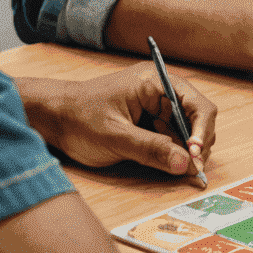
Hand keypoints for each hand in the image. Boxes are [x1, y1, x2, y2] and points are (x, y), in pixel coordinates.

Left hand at [19, 62, 216, 177]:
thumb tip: (186, 164)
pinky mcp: (149, 121)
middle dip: (196, 144)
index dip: (201, 131)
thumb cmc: (78, 119)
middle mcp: (161, 91)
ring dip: (185, 151)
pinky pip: (171, 136)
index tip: (194, 156)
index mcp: (156, 82)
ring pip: (186, 130)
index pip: (197, 104)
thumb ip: (152, 149)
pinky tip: (167, 164)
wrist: (51, 118)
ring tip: (176, 168)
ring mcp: (156, 106)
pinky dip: (173, 152)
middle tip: (188, 170)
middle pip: (197, 118)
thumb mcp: (115, 137)